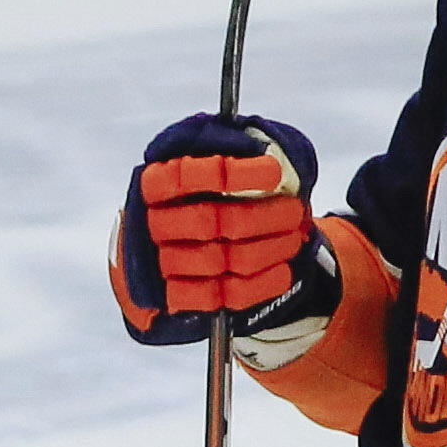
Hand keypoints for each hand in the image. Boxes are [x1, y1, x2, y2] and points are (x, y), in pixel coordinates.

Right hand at [112, 114, 330, 345]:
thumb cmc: (207, 195)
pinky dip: (259, 284)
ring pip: (220, 259)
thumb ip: (233, 150)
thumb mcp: (215, 162)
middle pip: (208, 220)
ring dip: (267, 248)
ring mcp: (162, 262)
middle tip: (294, 211)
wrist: (185, 243)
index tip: (274, 173)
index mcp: (156, 183)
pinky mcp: (180, 296)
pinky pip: (220, 296)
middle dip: (261, 216)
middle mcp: (152, 222)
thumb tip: (267, 152)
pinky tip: (282, 270)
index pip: (186, 176)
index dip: (233, 175)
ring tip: (293, 237)